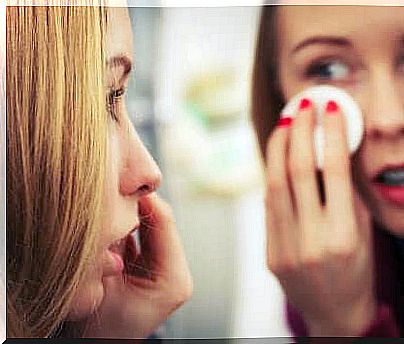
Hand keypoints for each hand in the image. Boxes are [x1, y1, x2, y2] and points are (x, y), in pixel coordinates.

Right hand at [81, 193, 192, 337]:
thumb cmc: (99, 327)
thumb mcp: (103, 285)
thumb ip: (112, 247)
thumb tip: (115, 207)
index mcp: (174, 279)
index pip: (164, 223)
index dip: (144, 199)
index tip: (123, 179)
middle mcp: (176, 273)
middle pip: (159, 223)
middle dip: (136, 204)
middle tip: (115, 185)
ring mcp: (167, 270)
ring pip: (149, 228)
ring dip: (130, 214)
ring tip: (111, 198)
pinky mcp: (154, 269)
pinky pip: (142, 238)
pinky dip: (126, 227)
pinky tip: (112, 217)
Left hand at [265, 99, 375, 335]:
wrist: (334, 314)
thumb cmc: (357, 271)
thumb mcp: (364, 233)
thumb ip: (349, 193)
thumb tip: (337, 147)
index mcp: (342, 237)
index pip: (335, 172)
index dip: (333, 135)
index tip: (332, 109)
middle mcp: (310, 240)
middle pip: (298, 171)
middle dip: (300, 131)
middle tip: (303, 105)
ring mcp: (285, 248)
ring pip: (275, 184)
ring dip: (279, 147)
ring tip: (286, 122)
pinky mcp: (269, 252)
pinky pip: (269, 204)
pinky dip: (274, 174)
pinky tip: (279, 155)